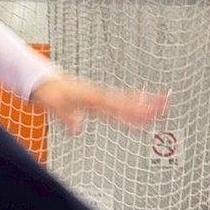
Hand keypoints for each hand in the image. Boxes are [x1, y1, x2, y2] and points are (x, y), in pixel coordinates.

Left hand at [31, 73, 168, 135]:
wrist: (43, 80)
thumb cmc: (48, 90)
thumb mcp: (53, 103)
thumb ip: (65, 115)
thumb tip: (78, 129)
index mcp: (91, 95)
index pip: (116, 104)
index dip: (132, 110)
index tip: (148, 114)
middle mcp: (98, 94)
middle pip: (127, 101)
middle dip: (146, 104)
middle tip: (166, 106)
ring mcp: (99, 96)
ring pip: (125, 101)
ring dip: (143, 103)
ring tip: (162, 106)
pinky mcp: (96, 100)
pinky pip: (117, 103)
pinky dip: (131, 105)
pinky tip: (140, 110)